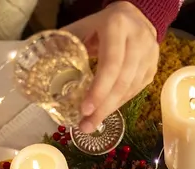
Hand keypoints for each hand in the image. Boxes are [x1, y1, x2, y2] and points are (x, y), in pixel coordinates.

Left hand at [64, 1, 158, 132]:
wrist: (136, 16)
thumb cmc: (101, 24)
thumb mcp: (83, 26)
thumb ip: (66, 44)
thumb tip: (40, 65)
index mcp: (117, 27)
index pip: (111, 64)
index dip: (99, 89)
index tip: (84, 110)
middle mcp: (139, 41)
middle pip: (122, 82)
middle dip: (103, 107)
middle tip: (87, 126)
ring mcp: (150, 56)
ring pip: (130, 89)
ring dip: (110, 109)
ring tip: (92, 123)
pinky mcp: (153, 67)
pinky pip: (136, 90)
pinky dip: (120, 102)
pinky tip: (106, 110)